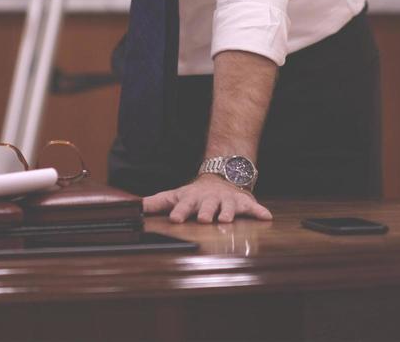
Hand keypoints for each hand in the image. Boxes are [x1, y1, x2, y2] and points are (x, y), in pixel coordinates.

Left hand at [143, 174, 272, 223]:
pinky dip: (259, 211)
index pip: (184, 205)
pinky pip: (253, 207)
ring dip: (228, 213)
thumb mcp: (174, 196)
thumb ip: (155, 203)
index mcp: (192, 199)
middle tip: (205, 219)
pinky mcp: (242, 202)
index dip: (180, 212)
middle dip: (206, 212)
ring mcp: (226, 200)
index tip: (175, 219)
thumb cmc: (194, 195)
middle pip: (207, 206)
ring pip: (228, 207)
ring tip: (228, 220)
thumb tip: (133, 207)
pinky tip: (266, 216)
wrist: (220, 178)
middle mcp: (209, 200)